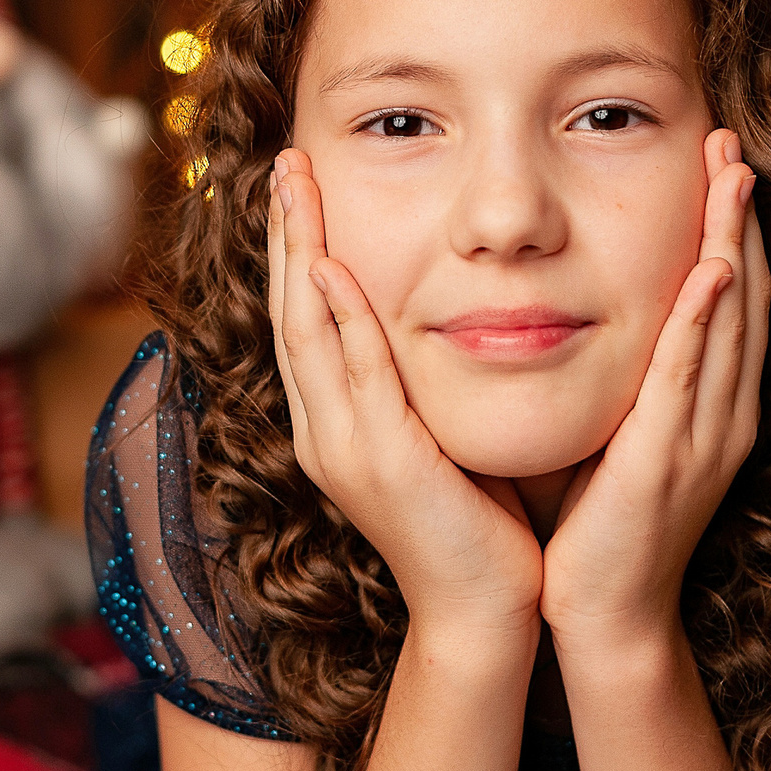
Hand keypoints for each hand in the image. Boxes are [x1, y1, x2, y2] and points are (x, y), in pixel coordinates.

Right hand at [269, 149, 542, 643]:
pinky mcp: (381, 462)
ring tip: (295, 186)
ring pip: (307, 331)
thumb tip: (440, 316)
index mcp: (336, 424)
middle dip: (285, 232)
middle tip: (284, 161)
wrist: (486, 609)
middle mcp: (324, 431)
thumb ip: (420, 382)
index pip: (303, 318)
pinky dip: (340, 318)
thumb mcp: (439, 434)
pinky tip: (331, 268)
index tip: (299, 186)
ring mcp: (344, 448)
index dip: (296, 248)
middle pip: (289, 311)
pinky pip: (355, 375)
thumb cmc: (477, 523)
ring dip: (299, 252)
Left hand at [538, 129, 767, 647]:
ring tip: (732, 175)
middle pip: (744, 295)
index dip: (732, 228)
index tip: (721, 162)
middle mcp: (723, 415)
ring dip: (732, 244)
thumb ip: (626, 379)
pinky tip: (708, 272)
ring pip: (729, 323)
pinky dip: (702, 322)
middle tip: (734, 142)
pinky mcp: (668, 462)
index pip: (732, 299)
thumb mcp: (620, 432)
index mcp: (713, 406)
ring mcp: (704, 438)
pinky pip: (688, 379)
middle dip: (740, 215)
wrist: (606, 615)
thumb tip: (593, 312)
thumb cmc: (601, 526)